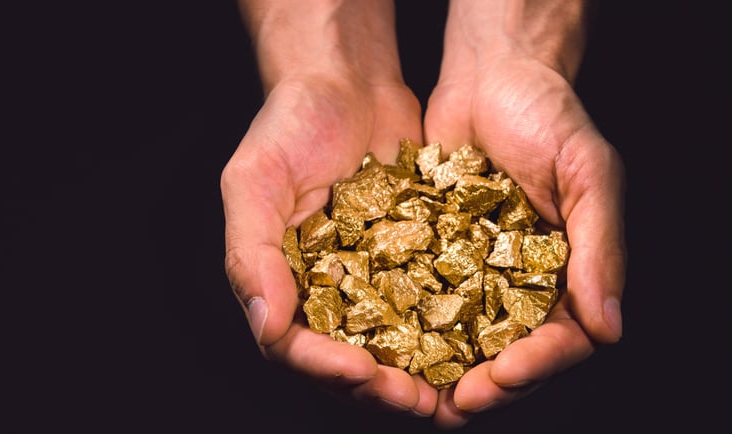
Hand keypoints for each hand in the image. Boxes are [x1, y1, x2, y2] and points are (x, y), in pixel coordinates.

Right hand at [221, 0, 437, 416]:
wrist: (349, 81)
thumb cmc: (290, 124)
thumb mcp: (255, 181)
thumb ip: (251, 252)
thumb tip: (265, 323)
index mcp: (282, 283)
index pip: (295, 346)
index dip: (327, 368)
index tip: (360, 374)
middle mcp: (327, 292)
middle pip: (349, 359)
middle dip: (383, 386)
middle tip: (419, 401)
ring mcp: (374, 279)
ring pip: (396, 343)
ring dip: (422, 371)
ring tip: (455, 388)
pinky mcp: (417, 260)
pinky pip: (433, 303)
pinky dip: (452, 327)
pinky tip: (481, 339)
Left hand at [423, 0, 625, 427]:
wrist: (490, 75)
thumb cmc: (549, 115)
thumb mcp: (587, 172)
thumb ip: (601, 247)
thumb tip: (609, 327)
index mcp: (573, 273)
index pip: (564, 338)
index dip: (536, 365)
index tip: (505, 376)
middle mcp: (528, 283)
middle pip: (513, 353)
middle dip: (487, 384)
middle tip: (455, 405)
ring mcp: (480, 274)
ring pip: (467, 342)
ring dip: (446, 373)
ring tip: (420, 397)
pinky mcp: (437, 258)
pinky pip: (426, 303)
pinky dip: (412, 330)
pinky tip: (388, 347)